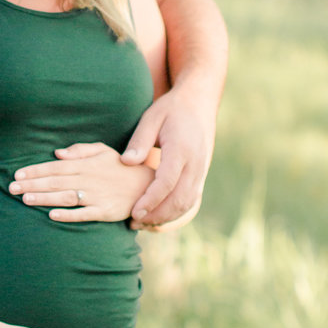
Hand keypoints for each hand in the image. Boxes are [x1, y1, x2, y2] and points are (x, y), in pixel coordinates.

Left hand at [9, 143, 153, 223]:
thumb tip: (56, 152)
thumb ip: (80, 150)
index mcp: (86, 164)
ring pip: (66, 196)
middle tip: (11, 188)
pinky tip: (52, 215)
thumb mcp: (102, 151)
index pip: (55, 166)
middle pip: (56, 181)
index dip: (36, 170)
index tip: (17, 175)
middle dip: (32, 184)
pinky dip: (68, 214)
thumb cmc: (119, 167)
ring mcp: (97, 195)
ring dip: (44, 198)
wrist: (147, 185)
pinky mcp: (105, 211)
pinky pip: (84, 213)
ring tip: (24, 200)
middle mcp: (89, 178)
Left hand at [121, 87, 214, 227]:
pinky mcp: (201, 175)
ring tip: (143, 223)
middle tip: (133, 222)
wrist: (199, 103)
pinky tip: (157, 216)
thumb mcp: (152, 118)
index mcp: (181, 149)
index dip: (151, 200)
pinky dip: (176, 212)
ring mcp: (201, 170)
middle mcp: (195, 163)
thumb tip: (126, 162)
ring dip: (166, 217)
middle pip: (179, 198)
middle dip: (157, 215)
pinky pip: (191, 199)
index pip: (167, 182)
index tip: (134, 212)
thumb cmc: (171, 110)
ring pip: (187, 203)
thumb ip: (139, 140)